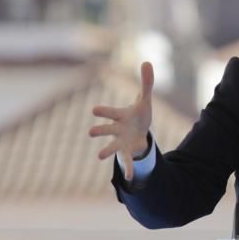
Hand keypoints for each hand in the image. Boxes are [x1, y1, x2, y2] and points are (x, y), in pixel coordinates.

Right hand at [89, 62, 153, 180]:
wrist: (139, 131)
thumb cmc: (138, 114)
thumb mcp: (145, 99)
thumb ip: (146, 83)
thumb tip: (147, 61)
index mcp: (121, 115)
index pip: (112, 112)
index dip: (104, 111)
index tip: (94, 110)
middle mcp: (117, 129)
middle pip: (107, 129)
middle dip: (100, 130)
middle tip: (91, 132)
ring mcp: (120, 142)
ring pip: (112, 146)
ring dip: (106, 150)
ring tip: (100, 156)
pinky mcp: (127, 152)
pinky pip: (127, 162)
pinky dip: (129, 169)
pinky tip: (130, 178)